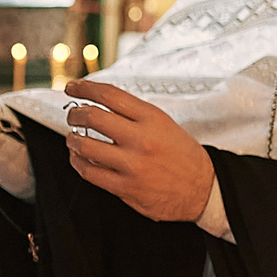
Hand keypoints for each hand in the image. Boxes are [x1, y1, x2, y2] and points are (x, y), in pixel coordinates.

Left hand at [57, 81, 215, 221]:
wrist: (204, 189)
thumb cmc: (182, 155)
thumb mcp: (164, 124)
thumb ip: (134, 114)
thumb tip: (100, 103)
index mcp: (152, 118)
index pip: (109, 95)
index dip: (84, 88)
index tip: (72, 87)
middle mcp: (141, 139)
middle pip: (92, 116)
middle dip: (74, 114)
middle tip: (72, 116)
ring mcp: (132, 164)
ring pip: (85, 145)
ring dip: (72, 139)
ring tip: (73, 138)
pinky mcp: (125, 187)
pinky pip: (89, 172)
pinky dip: (78, 162)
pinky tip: (79, 157)